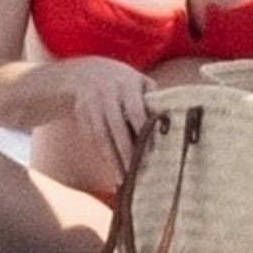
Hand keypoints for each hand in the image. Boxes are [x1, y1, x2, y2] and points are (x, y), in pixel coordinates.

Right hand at [59, 56, 150, 173]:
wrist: (85, 74)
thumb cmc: (123, 83)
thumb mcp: (139, 83)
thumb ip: (153, 101)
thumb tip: (171, 124)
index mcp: (127, 85)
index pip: (135, 110)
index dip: (143, 131)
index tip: (152, 151)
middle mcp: (108, 94)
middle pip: (116, 127)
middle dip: (126, 151)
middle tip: (137, 172)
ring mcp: (92, 105)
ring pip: (102, 137)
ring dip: (113, 159)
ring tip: (123, 179)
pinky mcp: (81, 115)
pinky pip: (92, 139)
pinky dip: (103, 156)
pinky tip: (113, 169)